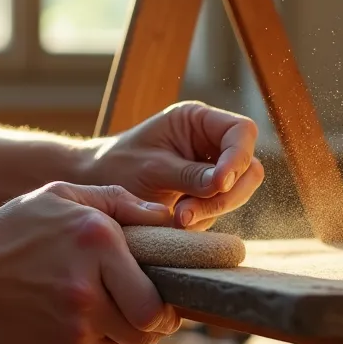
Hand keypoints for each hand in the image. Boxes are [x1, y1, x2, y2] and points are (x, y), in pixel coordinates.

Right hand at [0, 182, 180, 343]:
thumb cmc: (10, 234)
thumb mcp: (59, 197)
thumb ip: (116, 201)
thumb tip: (166, 217)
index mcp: (97, 240)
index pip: (158, 284)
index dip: (169, 294)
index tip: (165, 290)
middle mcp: (90, 285)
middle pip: (152, 323)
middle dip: (158, 322)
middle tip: (151, 311)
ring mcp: (75, 324)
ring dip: (135, 337)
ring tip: (122, 319)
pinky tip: (94, 328)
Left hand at [87, 101, 264, 230]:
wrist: (94, 188)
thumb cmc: (118, 166)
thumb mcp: (151, 167)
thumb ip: (189, 175)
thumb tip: (223, 185)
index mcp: (199, 121)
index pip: (242, 133)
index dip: (238, 157)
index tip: (219, 183)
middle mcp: (211, 144)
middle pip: (248, 167)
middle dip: (226, 193)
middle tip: (190, 212)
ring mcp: (211, 172)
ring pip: (237, 193)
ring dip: (212, 210)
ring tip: (177, 220)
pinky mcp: (205, 197)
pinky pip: (219, 211)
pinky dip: (201, 221)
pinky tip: (174, 222)